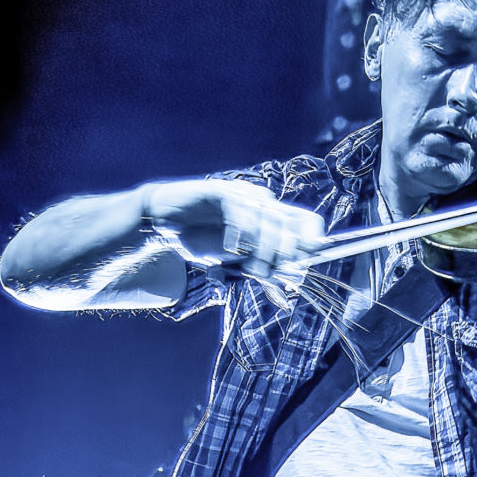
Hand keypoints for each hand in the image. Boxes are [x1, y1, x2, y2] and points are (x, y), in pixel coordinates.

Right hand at [144, 178, 324, 277]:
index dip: (313, 239)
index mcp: (271, 216)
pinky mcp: (221, 190)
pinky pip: (239, 211)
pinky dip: (239, 233)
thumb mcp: (236, 259)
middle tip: (269, 272)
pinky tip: (231, 247)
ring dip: (263, 249)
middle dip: (283, 253)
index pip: (308, 221)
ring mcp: (243, 194)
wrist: (163, 223)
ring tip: (254, 269)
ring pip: (266, 220)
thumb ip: (259, 265)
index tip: (304, 260)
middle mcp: (262, 202)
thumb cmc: (201, 240)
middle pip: (289, 225)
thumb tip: (284, 286)